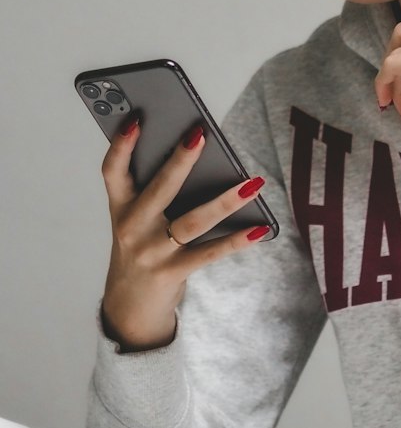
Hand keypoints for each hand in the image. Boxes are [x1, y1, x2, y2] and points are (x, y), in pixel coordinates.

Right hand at [100, 118, 269, 350]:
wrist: (129, 307)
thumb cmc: (140, 251)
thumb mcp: (135, 221)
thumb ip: (154, 192)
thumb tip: (195, 157)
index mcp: (121, 208)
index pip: (113, 172)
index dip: (121, 146)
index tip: (135, 120)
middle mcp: (132, 228)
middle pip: (159, 189)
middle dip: (180, 161)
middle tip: (201, 134)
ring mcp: (152, 252)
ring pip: (192, 221)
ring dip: (226, 201)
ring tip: (254, 183)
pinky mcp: (172, 272)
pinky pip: (210, 252)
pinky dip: (237, 241)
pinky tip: (260, 228)